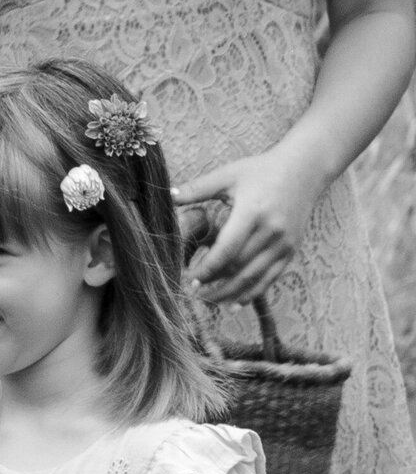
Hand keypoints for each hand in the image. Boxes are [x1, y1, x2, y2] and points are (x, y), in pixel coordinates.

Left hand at [172, 147, 320, 304]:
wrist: (304, 169)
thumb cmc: (261, 171)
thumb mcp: (229, 175)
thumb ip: (198, 188)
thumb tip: (168, 196)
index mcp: (252, 212)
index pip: (227, 250)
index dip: (207, 269)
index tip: (189, 278)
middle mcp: (271, 231)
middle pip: (237, 268)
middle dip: (213, 283)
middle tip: (192, 290)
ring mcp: (282, 244)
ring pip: (252, 278)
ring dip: (228, 294)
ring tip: (208, 300)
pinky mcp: (290, 251)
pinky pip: (268, 280)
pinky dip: (250, 294)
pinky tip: (233, 304)